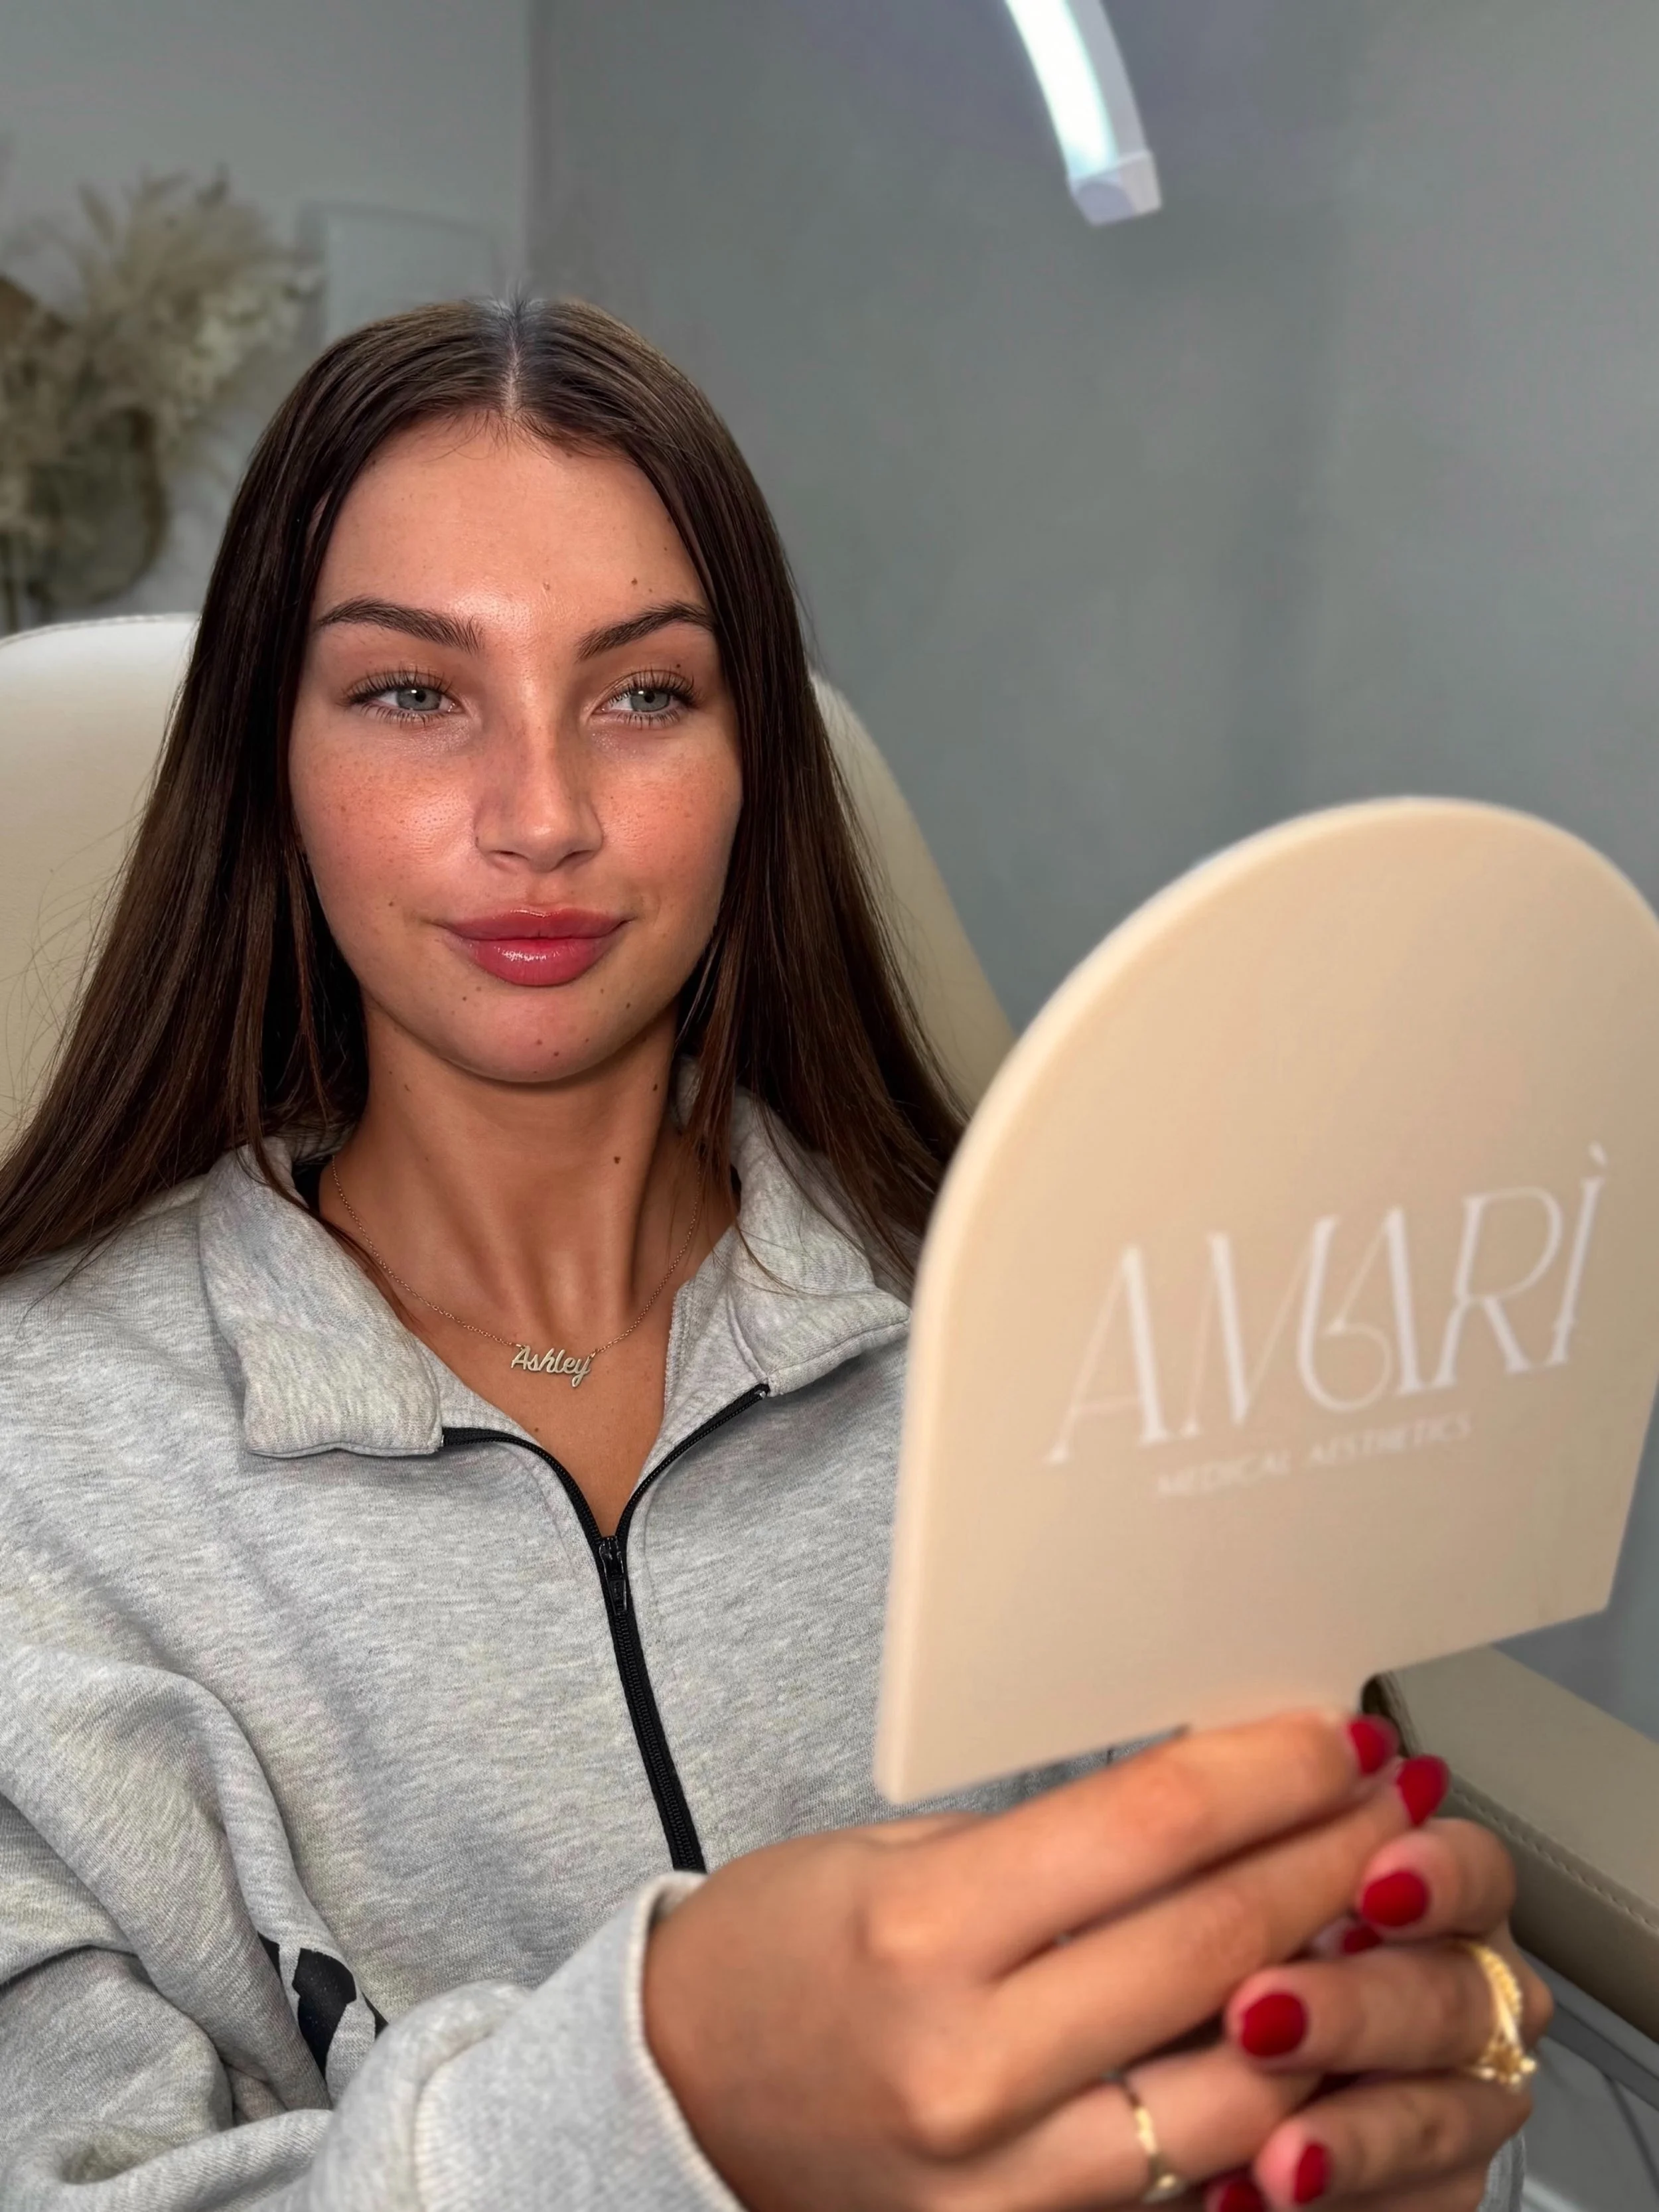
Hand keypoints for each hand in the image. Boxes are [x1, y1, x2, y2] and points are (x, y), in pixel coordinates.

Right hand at [644, 1710, 1445, 2210]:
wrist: (682, 2099)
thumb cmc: (781, 1951)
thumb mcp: (897, 1856)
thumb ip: (1052, 1849)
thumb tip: (1216, 1803)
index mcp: (924, 1931)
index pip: (1149, 1828)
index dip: (1267, 1772)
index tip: (1335, 1736)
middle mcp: (969, 2064)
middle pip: (1212, 1942)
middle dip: (1323, 1858)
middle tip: (1387, 1801)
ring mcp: (1004, 2176)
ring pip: (1238, 2080)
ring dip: (1326, 1983)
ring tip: (1371, 1911)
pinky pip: (1191, 2172)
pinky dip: (1265, 2096)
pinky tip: (1303, 2025)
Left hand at [1209, 1807, 1547, 2209]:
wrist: (1189, 2070)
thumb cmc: (1215, 1943)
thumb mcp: (1212, 1873)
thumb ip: (1241, 1828)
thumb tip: (1223, 1755)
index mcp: (1422, 1894)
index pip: (1471, 1872)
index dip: (1436, 1875)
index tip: (1376, 1881)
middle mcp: (1459, 1993)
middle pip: (1447, 1995)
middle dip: (1354, 2007)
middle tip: (1260, 2016)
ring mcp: (1455, 2099)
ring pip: (1438, 2115)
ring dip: (1354, 2134)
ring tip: (1274, 2152)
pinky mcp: (1432, 2187)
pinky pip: (1415, 2203)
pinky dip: (1343, 2202)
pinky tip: (1258, 2195)